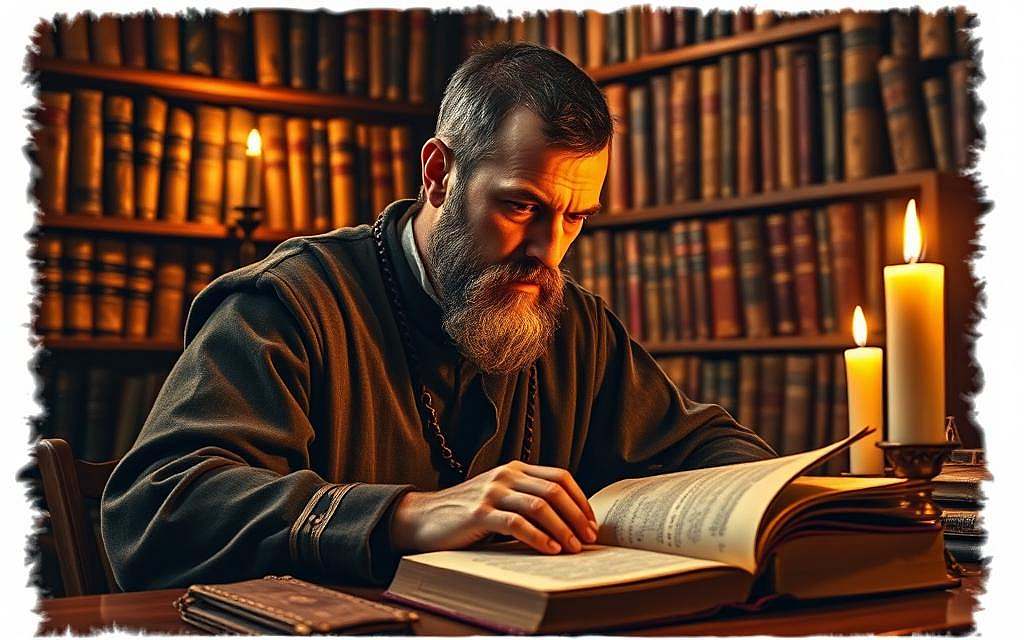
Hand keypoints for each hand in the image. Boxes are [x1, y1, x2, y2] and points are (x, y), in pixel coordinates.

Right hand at [389, 460, 598, 554]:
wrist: (422, 518)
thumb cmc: (466, 513)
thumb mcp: (500, 498)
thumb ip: (526, 500)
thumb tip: (569, 522)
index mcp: (515, 469)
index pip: (560, 477)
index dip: (580, 500)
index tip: (592, 523)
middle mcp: (506, 475)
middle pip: (554, 490)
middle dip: (576, 516)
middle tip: (589, 538)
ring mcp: (492, 492)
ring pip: (539, 506)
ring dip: (562, 528)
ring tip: (573, 547)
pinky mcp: (479, 513)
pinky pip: (517, 523)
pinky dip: (538, 537)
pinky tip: (550, 549)